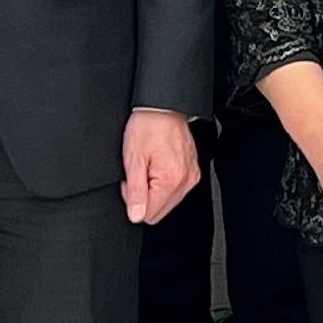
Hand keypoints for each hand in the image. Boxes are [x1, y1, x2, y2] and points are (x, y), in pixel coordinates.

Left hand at [122, 107, 201, 226]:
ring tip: (149, 165)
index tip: (130, 181)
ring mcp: (191, 176)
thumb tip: (135, 215)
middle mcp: (186, 181)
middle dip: (144, 196)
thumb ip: (134, 191)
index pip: (149, 213)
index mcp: (171, 180)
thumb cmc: (148, 126)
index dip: (133, 200)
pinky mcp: (192, 171)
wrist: (164, 106)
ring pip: (168, 201)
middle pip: (160, 210)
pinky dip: (164, 182)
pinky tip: (158, 164)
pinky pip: (176, 189)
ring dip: (154, 189)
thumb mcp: (133, 159)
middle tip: (139, 172)